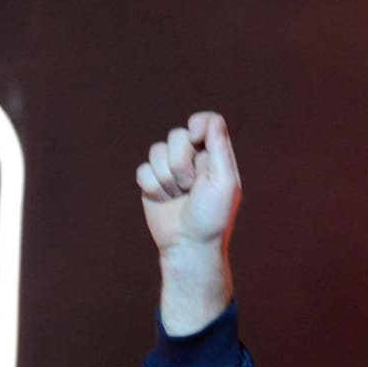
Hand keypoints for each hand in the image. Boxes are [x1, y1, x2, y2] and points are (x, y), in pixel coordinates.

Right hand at [136, 111, 241, 334]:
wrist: (189, 245)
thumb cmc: (212, 217)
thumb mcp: (224, 182)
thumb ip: (219, 149)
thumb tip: (211, 120)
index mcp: (215, 157)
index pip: (207, 122)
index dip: (198, 125)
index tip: (196, 138)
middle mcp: (193, 159)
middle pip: (177, 135)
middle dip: (181, 162)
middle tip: (191, 186)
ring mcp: (170, 170)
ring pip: (156, 151)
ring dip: (167, 178)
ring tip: (179, 197)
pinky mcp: (151, 182)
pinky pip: (143, 170)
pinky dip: (153, 187)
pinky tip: (164, 201)